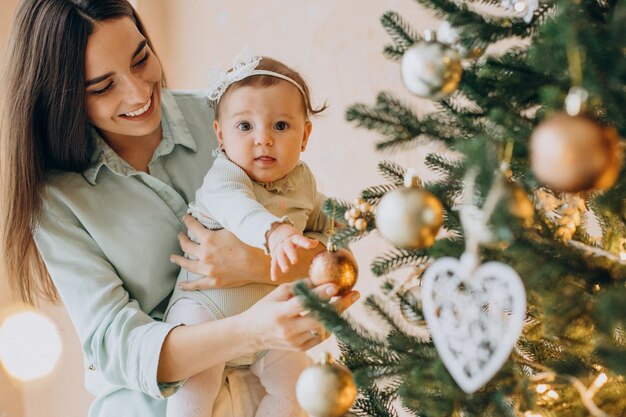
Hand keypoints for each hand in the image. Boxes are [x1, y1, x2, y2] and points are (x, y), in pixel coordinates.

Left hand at [171, 215, 268, 289]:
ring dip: (179, 260)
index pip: (193, 227)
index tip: (185, 217)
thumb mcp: (233, 228)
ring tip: (173, 257)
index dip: (188, 221)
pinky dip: (188, 285)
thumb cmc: (249, 244)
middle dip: (182, 239)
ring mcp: (208, 269)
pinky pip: (197, 284)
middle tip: (180, 235)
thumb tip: (212, 217)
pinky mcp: (213, 281)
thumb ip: (220, 224)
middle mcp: (205, 254)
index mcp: (209, 239)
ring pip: (187, 264)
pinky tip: (181, 285)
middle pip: (186, 245)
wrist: (258, 264)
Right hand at [240, 279, 359, 351]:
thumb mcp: (278, 293)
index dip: (320, 294)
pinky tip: (327, 315)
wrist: (251, 335)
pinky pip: (319, 336)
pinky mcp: (299, 349)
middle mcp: (288, 329)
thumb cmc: (264, 309)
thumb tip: (321, 279)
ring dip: (334, 314)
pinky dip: (325, 324)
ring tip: (345, 301)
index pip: (303, 303)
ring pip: (322, 327)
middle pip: (319, 318)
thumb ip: (299, 287)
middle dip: (340, 306)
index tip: (335, 286)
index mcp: (280, 312)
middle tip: (354, 294)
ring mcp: (295, 341)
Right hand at [268, 224, 318, 281]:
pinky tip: (274, 278)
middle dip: (291, 255)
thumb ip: (308, 241)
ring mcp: (279, 251)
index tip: (309, 245)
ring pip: (280, 257)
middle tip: (295, 261)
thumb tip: (316, 242)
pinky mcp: (275, 257)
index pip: (299, 240)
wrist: (278, 235)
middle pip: (288, 249)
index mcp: (293, 239)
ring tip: (286, 270)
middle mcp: (285, 245)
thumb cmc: (293, 240)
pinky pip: (273, 264)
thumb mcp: (299, 238)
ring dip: (282, 263)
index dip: (305, 242)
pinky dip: (274, 271)